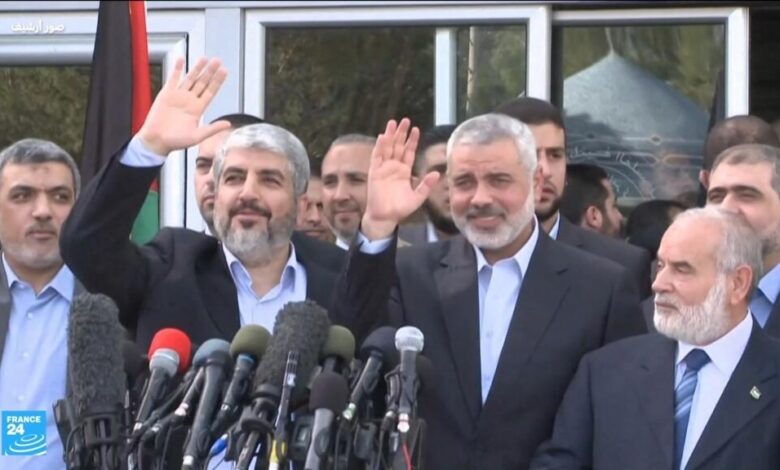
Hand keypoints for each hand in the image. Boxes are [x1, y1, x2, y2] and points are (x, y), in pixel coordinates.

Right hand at [137, 57, 230, 155]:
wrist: (156, 141)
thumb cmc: (175, 142)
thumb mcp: (197, 136)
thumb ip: (213, 129)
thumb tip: (228, 124)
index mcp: (198, 110)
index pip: (211, 92)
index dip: (218, 81)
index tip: (224, 71)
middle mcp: (190, 101)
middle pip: (203, 83)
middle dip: (210, 72)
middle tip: (217, 61)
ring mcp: (178, 96)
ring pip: (190, 79)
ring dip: (197, 68)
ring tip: (204, 58)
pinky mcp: (166, 94)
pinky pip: (173, 79)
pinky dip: (177, 69)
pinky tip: (182, 60)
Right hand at [361, 118, 440, 239]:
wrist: (385, 217)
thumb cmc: (400, 209)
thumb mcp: (418, 197)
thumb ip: (426, 185)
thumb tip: (437, 173)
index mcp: (404, 171)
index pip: (409, 152)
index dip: (412, 141)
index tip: (416, 129)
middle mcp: (394, 167)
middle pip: (398, 146)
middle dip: (402, 133)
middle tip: (405, 120)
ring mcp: (383, 168)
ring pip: (387, 148)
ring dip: (390, 135)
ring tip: (393, 122)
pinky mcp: (375, 172)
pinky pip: (377, 157)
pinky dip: (380, 147)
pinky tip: (383, 136)